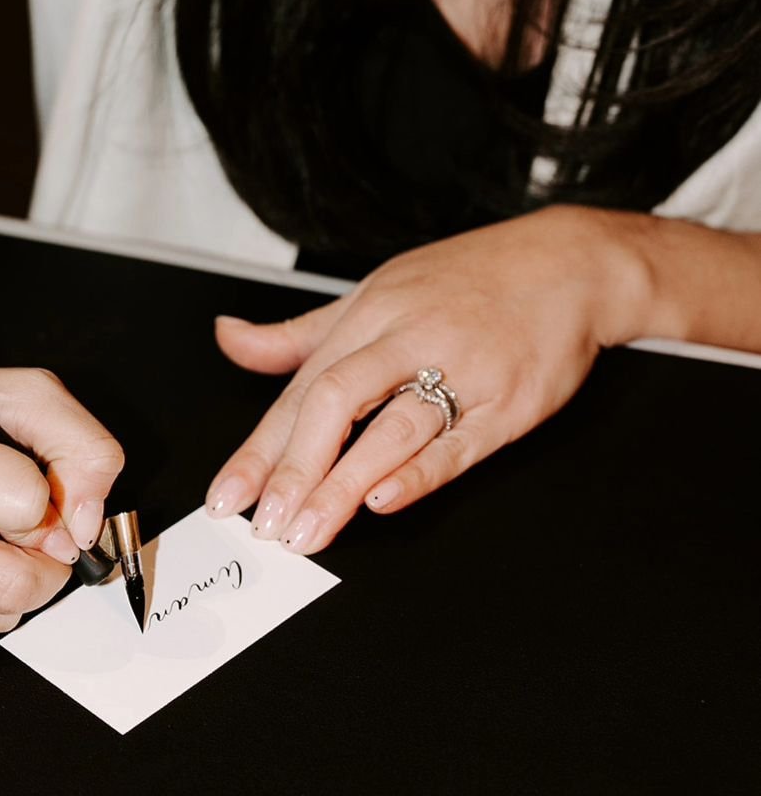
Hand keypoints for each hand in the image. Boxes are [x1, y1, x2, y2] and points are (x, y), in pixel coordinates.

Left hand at [205, 206, 645, 552]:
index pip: (300, 388)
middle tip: (263, 523)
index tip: (227, 494)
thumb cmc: (469, 279)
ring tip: (307, 531)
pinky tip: (383, 499)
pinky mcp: (508, 402)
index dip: (259, 447)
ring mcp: (461, 369)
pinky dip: (419, 472)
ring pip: (390, 428)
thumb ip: (300, 332)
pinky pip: (457, 442)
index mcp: (370, 314)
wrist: (569, 264)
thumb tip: (229, 339)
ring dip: (342, 484)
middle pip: (334, 401)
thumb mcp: (376, 291)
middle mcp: (408, 338)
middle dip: (293, 469)